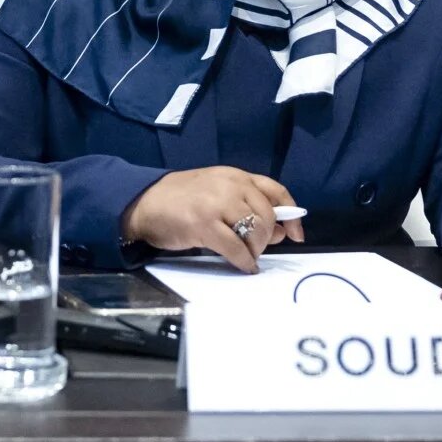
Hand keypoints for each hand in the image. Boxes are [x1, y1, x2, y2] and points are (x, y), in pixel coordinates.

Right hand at [120, 166, 304, 273]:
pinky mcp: (204, 224)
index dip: (292, 214)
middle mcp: (230, 185)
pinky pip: (236, 248)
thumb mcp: (217, 192)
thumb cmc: (181, 200)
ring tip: (246, 255)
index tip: (297, 234)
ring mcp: (217, 203)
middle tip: (256, 248)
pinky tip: (243, 265)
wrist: (144, 202)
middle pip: (268, 215)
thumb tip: (281, 230)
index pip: (275, 190)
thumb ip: (246, 205)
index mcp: (235, 175)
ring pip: (255, 231)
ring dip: (256, 250)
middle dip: (268, 238)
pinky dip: (244, 261)